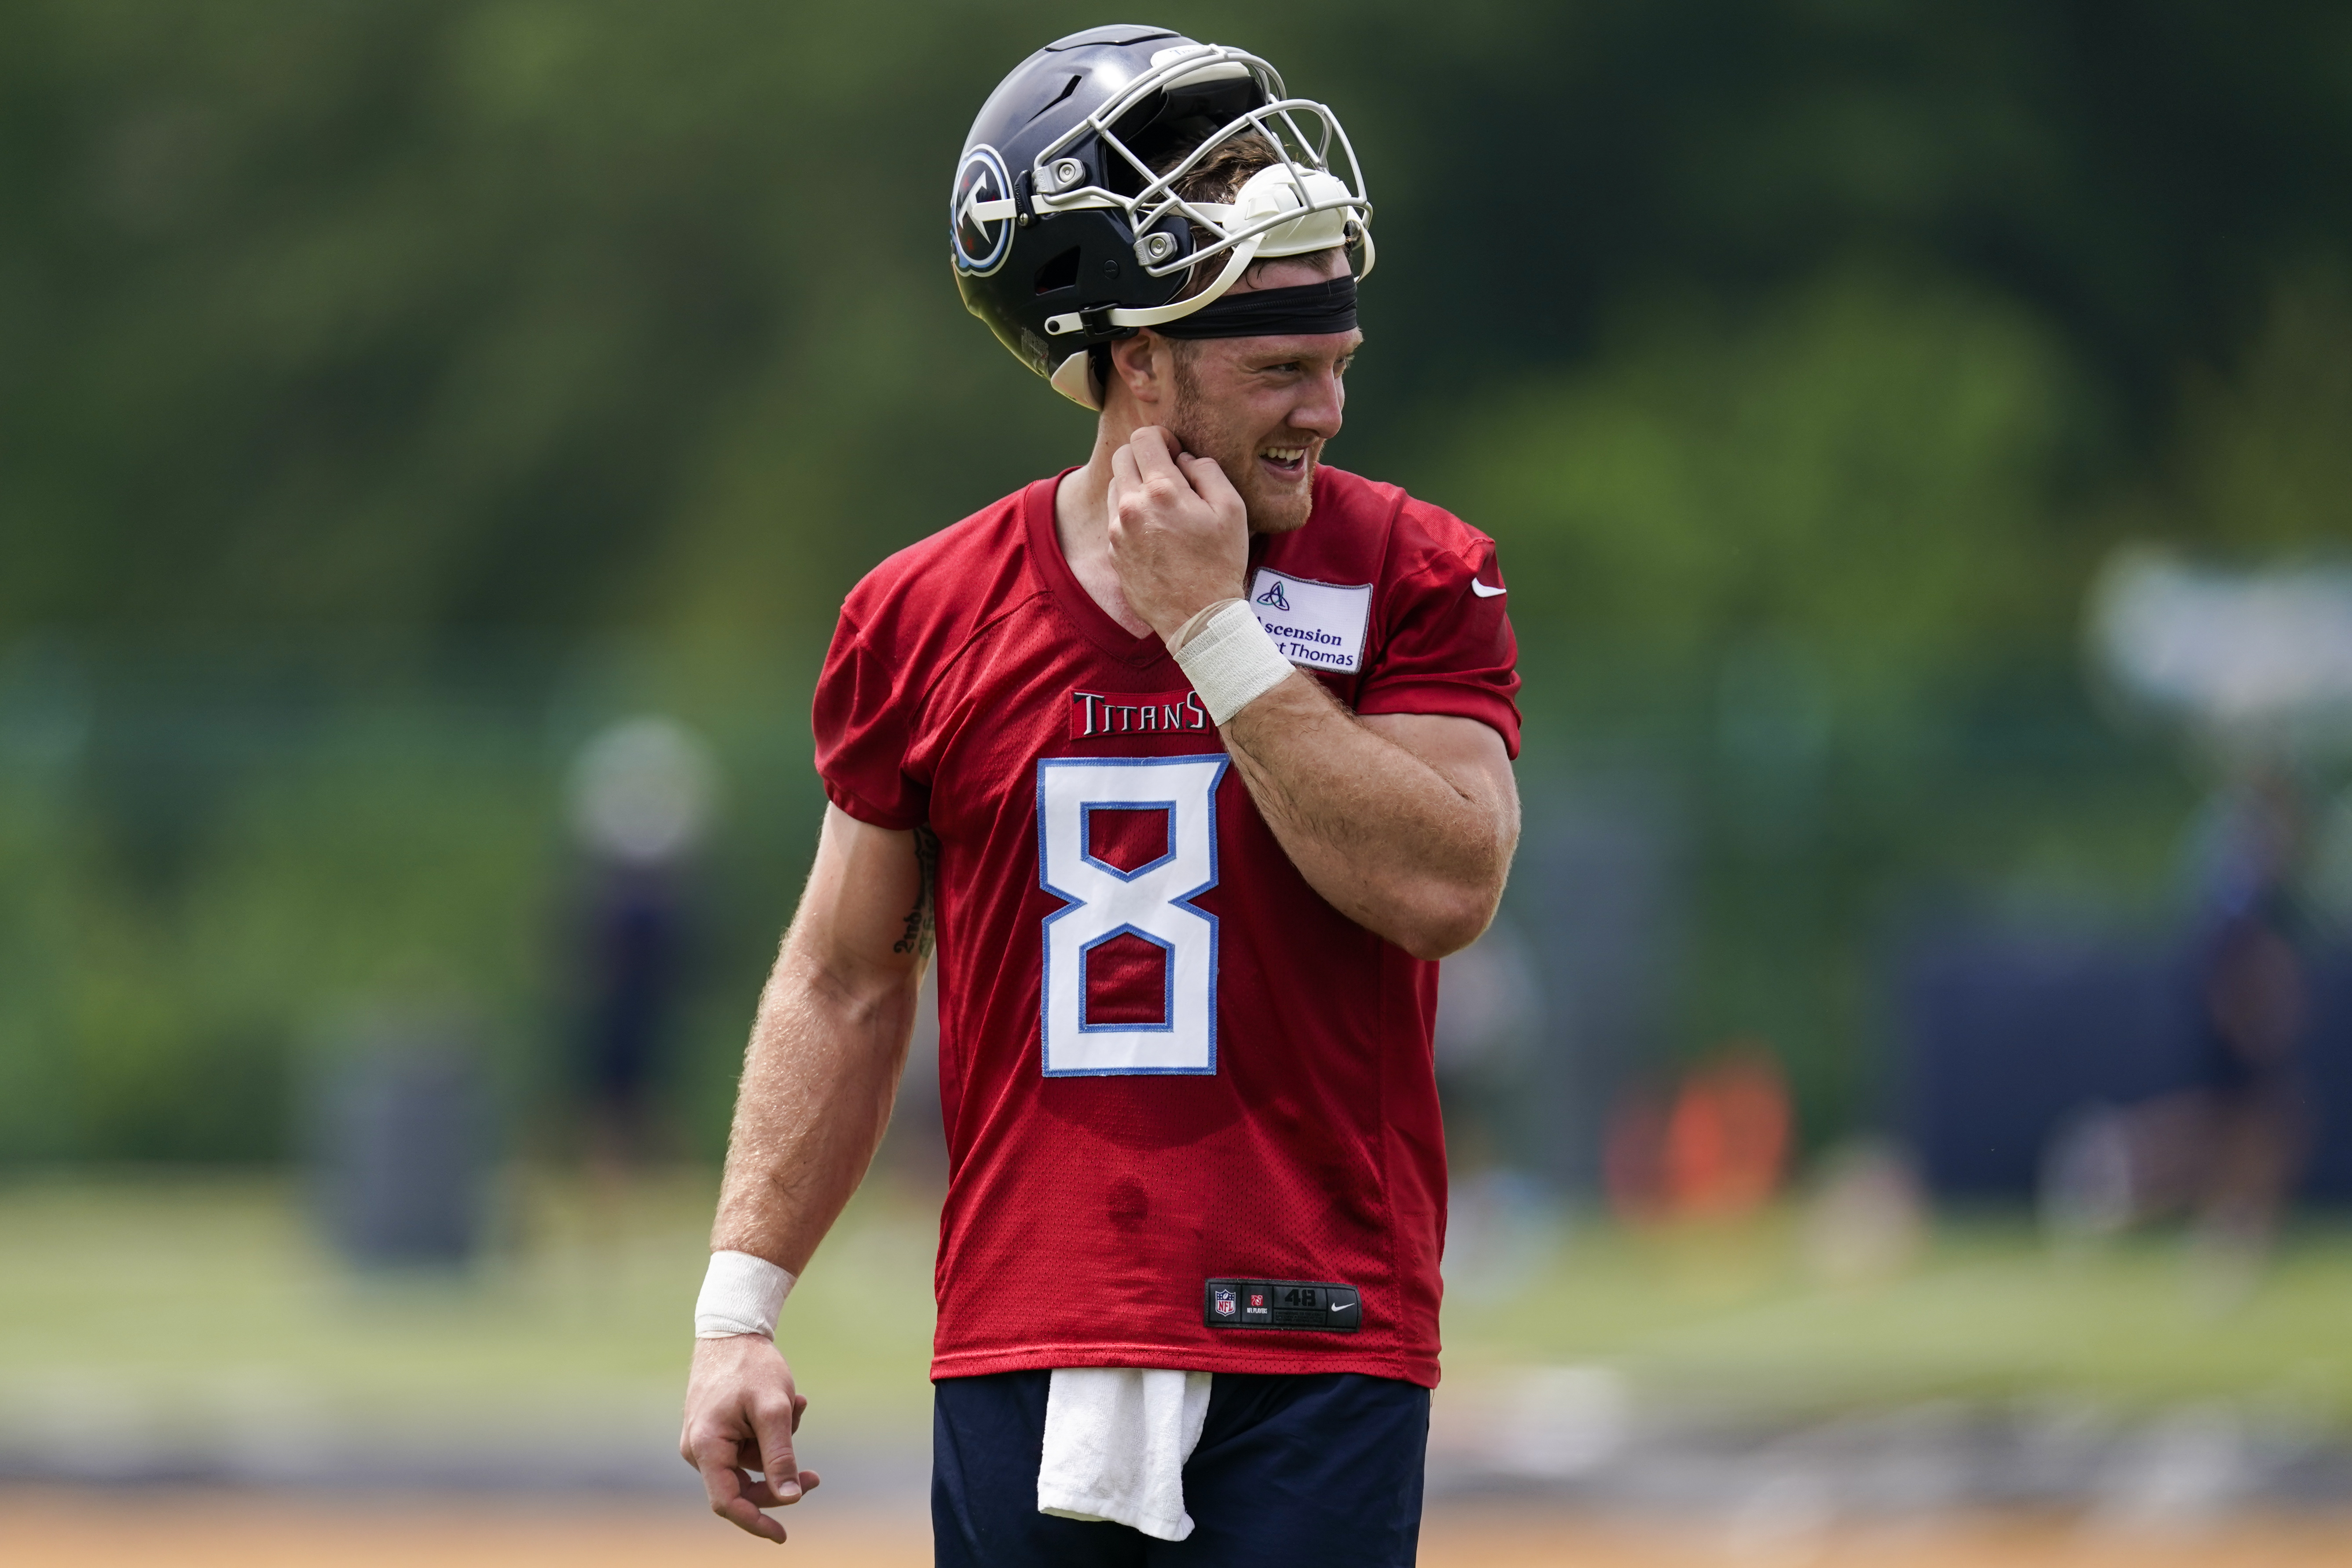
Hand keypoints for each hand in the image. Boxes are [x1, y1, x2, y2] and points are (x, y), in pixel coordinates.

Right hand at [680, 1335, 820, 1542]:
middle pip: (741, 1487)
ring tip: (799, 1406)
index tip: (783, 1535)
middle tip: (815, 1478)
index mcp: (706, 1447)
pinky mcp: (715, 1430)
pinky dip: (770, 1434)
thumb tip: (790, 1497)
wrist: (733, 1329)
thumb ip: (781, 1455)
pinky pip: (746, 1447)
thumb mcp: (774, 1409)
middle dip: (779, 1482)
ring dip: (779, 1448)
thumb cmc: (752, 1366)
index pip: (728, 1501)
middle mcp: (698, 1449)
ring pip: (748, 1465)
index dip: (756, 1521)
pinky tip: (792, 1402)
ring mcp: (705, 1440)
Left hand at [1107, 426, 1248, 644]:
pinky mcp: (1113, 552)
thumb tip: (1183, 458)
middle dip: (1143, 456)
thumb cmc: (1221, 564)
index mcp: (1161, 491)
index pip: (1142, 438)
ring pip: (1115, 486)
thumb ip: (1207, 470)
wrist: (1198, 619)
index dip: (1161, 438)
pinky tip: (1156, 531)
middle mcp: (1131, 507)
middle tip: (1168, 474)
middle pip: (1121, 456)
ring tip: (1164, 506)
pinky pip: (1115, 517)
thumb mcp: (1232, 509)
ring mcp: (1117, 531)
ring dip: (1135, 485)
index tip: (1175, 452)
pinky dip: (1131, 514)